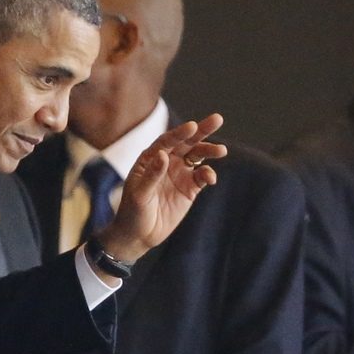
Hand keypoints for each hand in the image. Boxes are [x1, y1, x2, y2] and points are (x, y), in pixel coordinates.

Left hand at [93, 114, 226, 267]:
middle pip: (186, 142)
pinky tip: (210, 177)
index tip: (192, 126)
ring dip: (209, 151)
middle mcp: (166, 162)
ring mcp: (179, 174)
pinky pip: (202, 176)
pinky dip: (208, 174)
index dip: (179, 133)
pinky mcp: (190, 188)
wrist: (139, 234)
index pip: (166, 141)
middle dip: (201, 131)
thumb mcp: (139, 194)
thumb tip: (163, 154)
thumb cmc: (132, 211)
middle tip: (217, 119)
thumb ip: (152, 175)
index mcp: (150, 158)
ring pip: (197, 156)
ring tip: (221, 151)